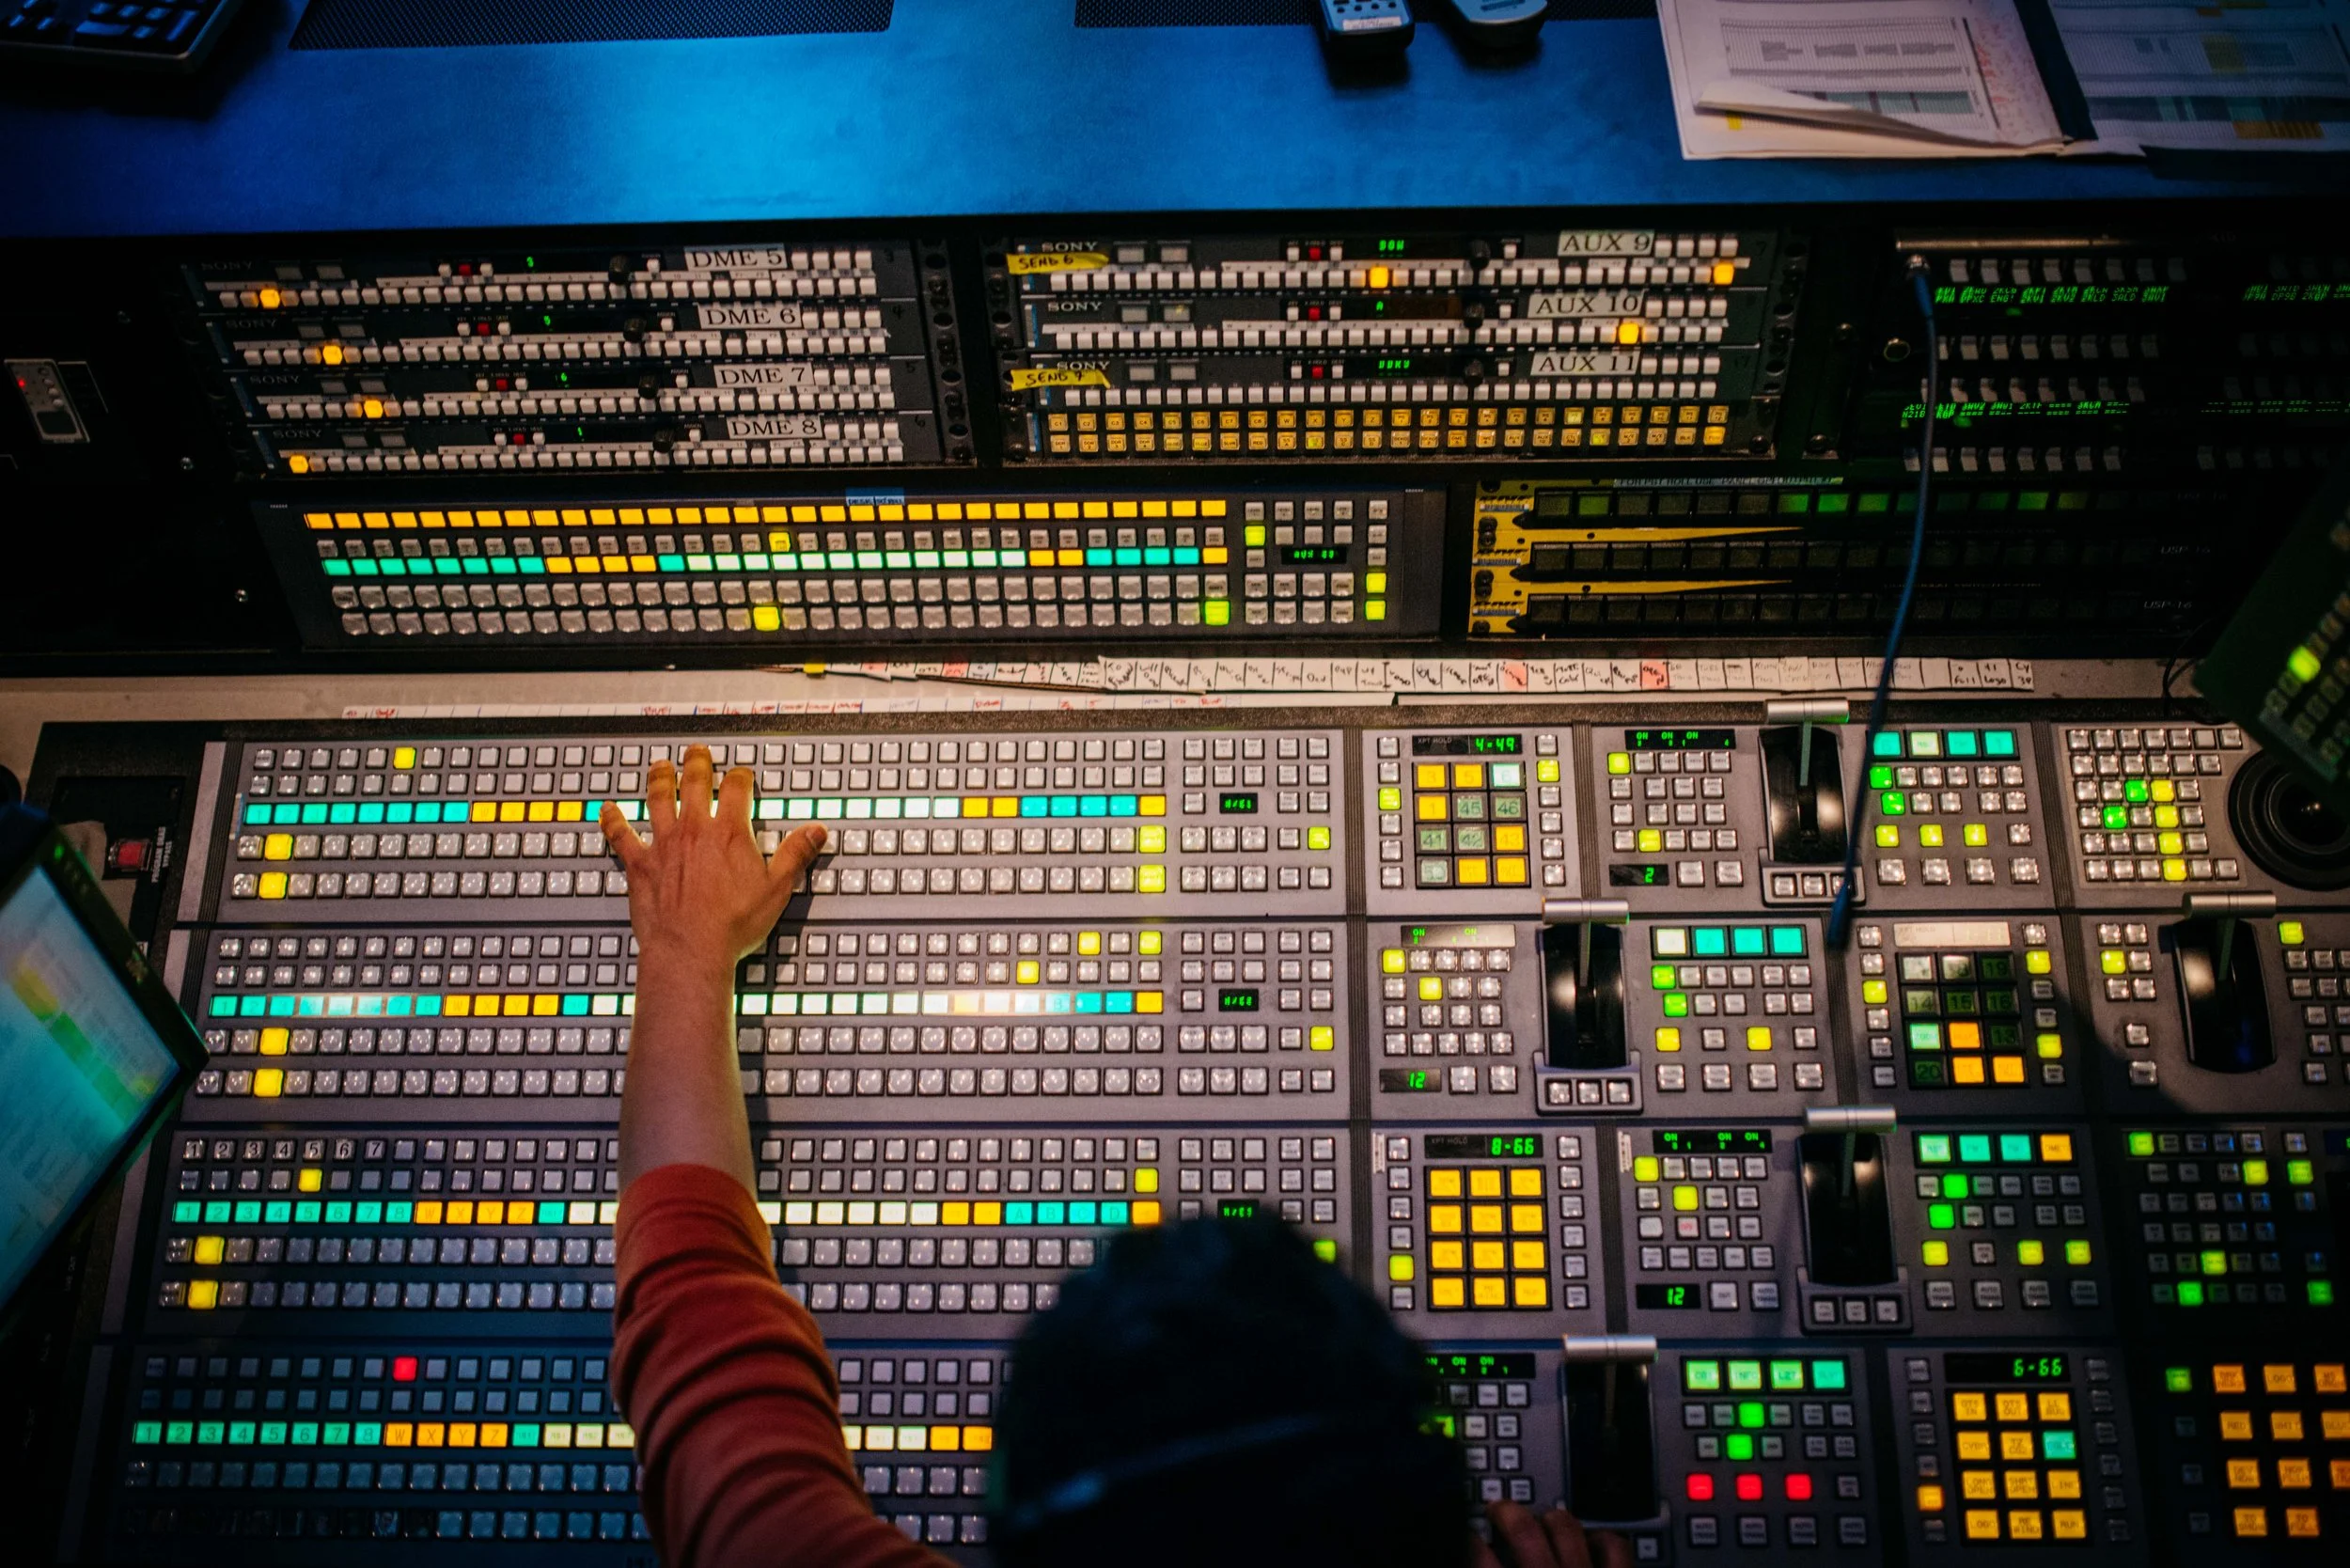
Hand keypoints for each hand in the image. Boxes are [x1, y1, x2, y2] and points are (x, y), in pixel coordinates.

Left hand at [599, 746, 827, 982]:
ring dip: (660, 780)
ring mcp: (664, 845)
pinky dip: (613, 821)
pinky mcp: (640, 864)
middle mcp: (695, 831)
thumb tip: (815, 832)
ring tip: (661, 767)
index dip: (741, 777)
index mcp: (729, 833)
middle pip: (695, 784)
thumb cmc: (732, 924)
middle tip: (697, 753)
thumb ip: (795, 855)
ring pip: (659, 799)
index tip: (742, 775)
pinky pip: (621, 836)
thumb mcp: (776, 889)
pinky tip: (608, 810)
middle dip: (697, 764)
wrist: (691, 949)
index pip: (737, 789)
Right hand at [1474, 1502, 1631, 1567]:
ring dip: (1552, 1519)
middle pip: (1524, 1531)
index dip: (1469, 1540)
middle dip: (1507, 1512)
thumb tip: (1486, 1564)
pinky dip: (1603, 1539)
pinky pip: (1615, 1548)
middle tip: (1499, 1509)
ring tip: (1544, 1517)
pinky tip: (1593, 1539)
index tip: (1466, 1534)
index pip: (1480, 1557)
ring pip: (1567, 1529)